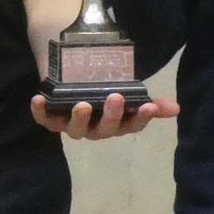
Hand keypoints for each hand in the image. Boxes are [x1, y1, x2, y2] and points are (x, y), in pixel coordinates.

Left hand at [28, 91, 175, 139]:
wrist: (74, 83)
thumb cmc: (104, 94)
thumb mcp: (127, 95)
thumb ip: (149, 102)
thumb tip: (176, 108)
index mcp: (116, 125)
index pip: (132, 125)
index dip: (141, 117)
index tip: (149, 104)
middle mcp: (95, 130)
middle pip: (105, 129)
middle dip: (111, 115)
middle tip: (116, 97)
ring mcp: (73, 126)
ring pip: (76, 130)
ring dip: (79, 118)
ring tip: (82, 104)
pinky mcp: (52, 120)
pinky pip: (45, 120)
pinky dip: (40, 112)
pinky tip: (37, 99)